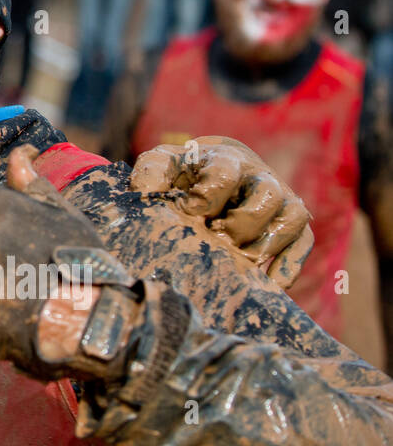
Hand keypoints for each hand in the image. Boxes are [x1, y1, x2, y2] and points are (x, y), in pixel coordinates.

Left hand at [131, 135, 311, 288]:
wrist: (209, 171)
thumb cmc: (181, 172)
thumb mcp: (161, 165)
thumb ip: (150, 174)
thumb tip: (142, 194)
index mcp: (225, 159)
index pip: (226, 173)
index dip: (207, 196)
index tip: (189, 214)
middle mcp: (259, 176)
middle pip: (266, 195)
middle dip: (239, 223)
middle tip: (214, 240)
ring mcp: (281, 199)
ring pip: (291, 218)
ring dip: (264, 245)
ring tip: (237, 263)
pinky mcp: (293, 224)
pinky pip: (303, 244)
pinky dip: (289, 266)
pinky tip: (269, 286)